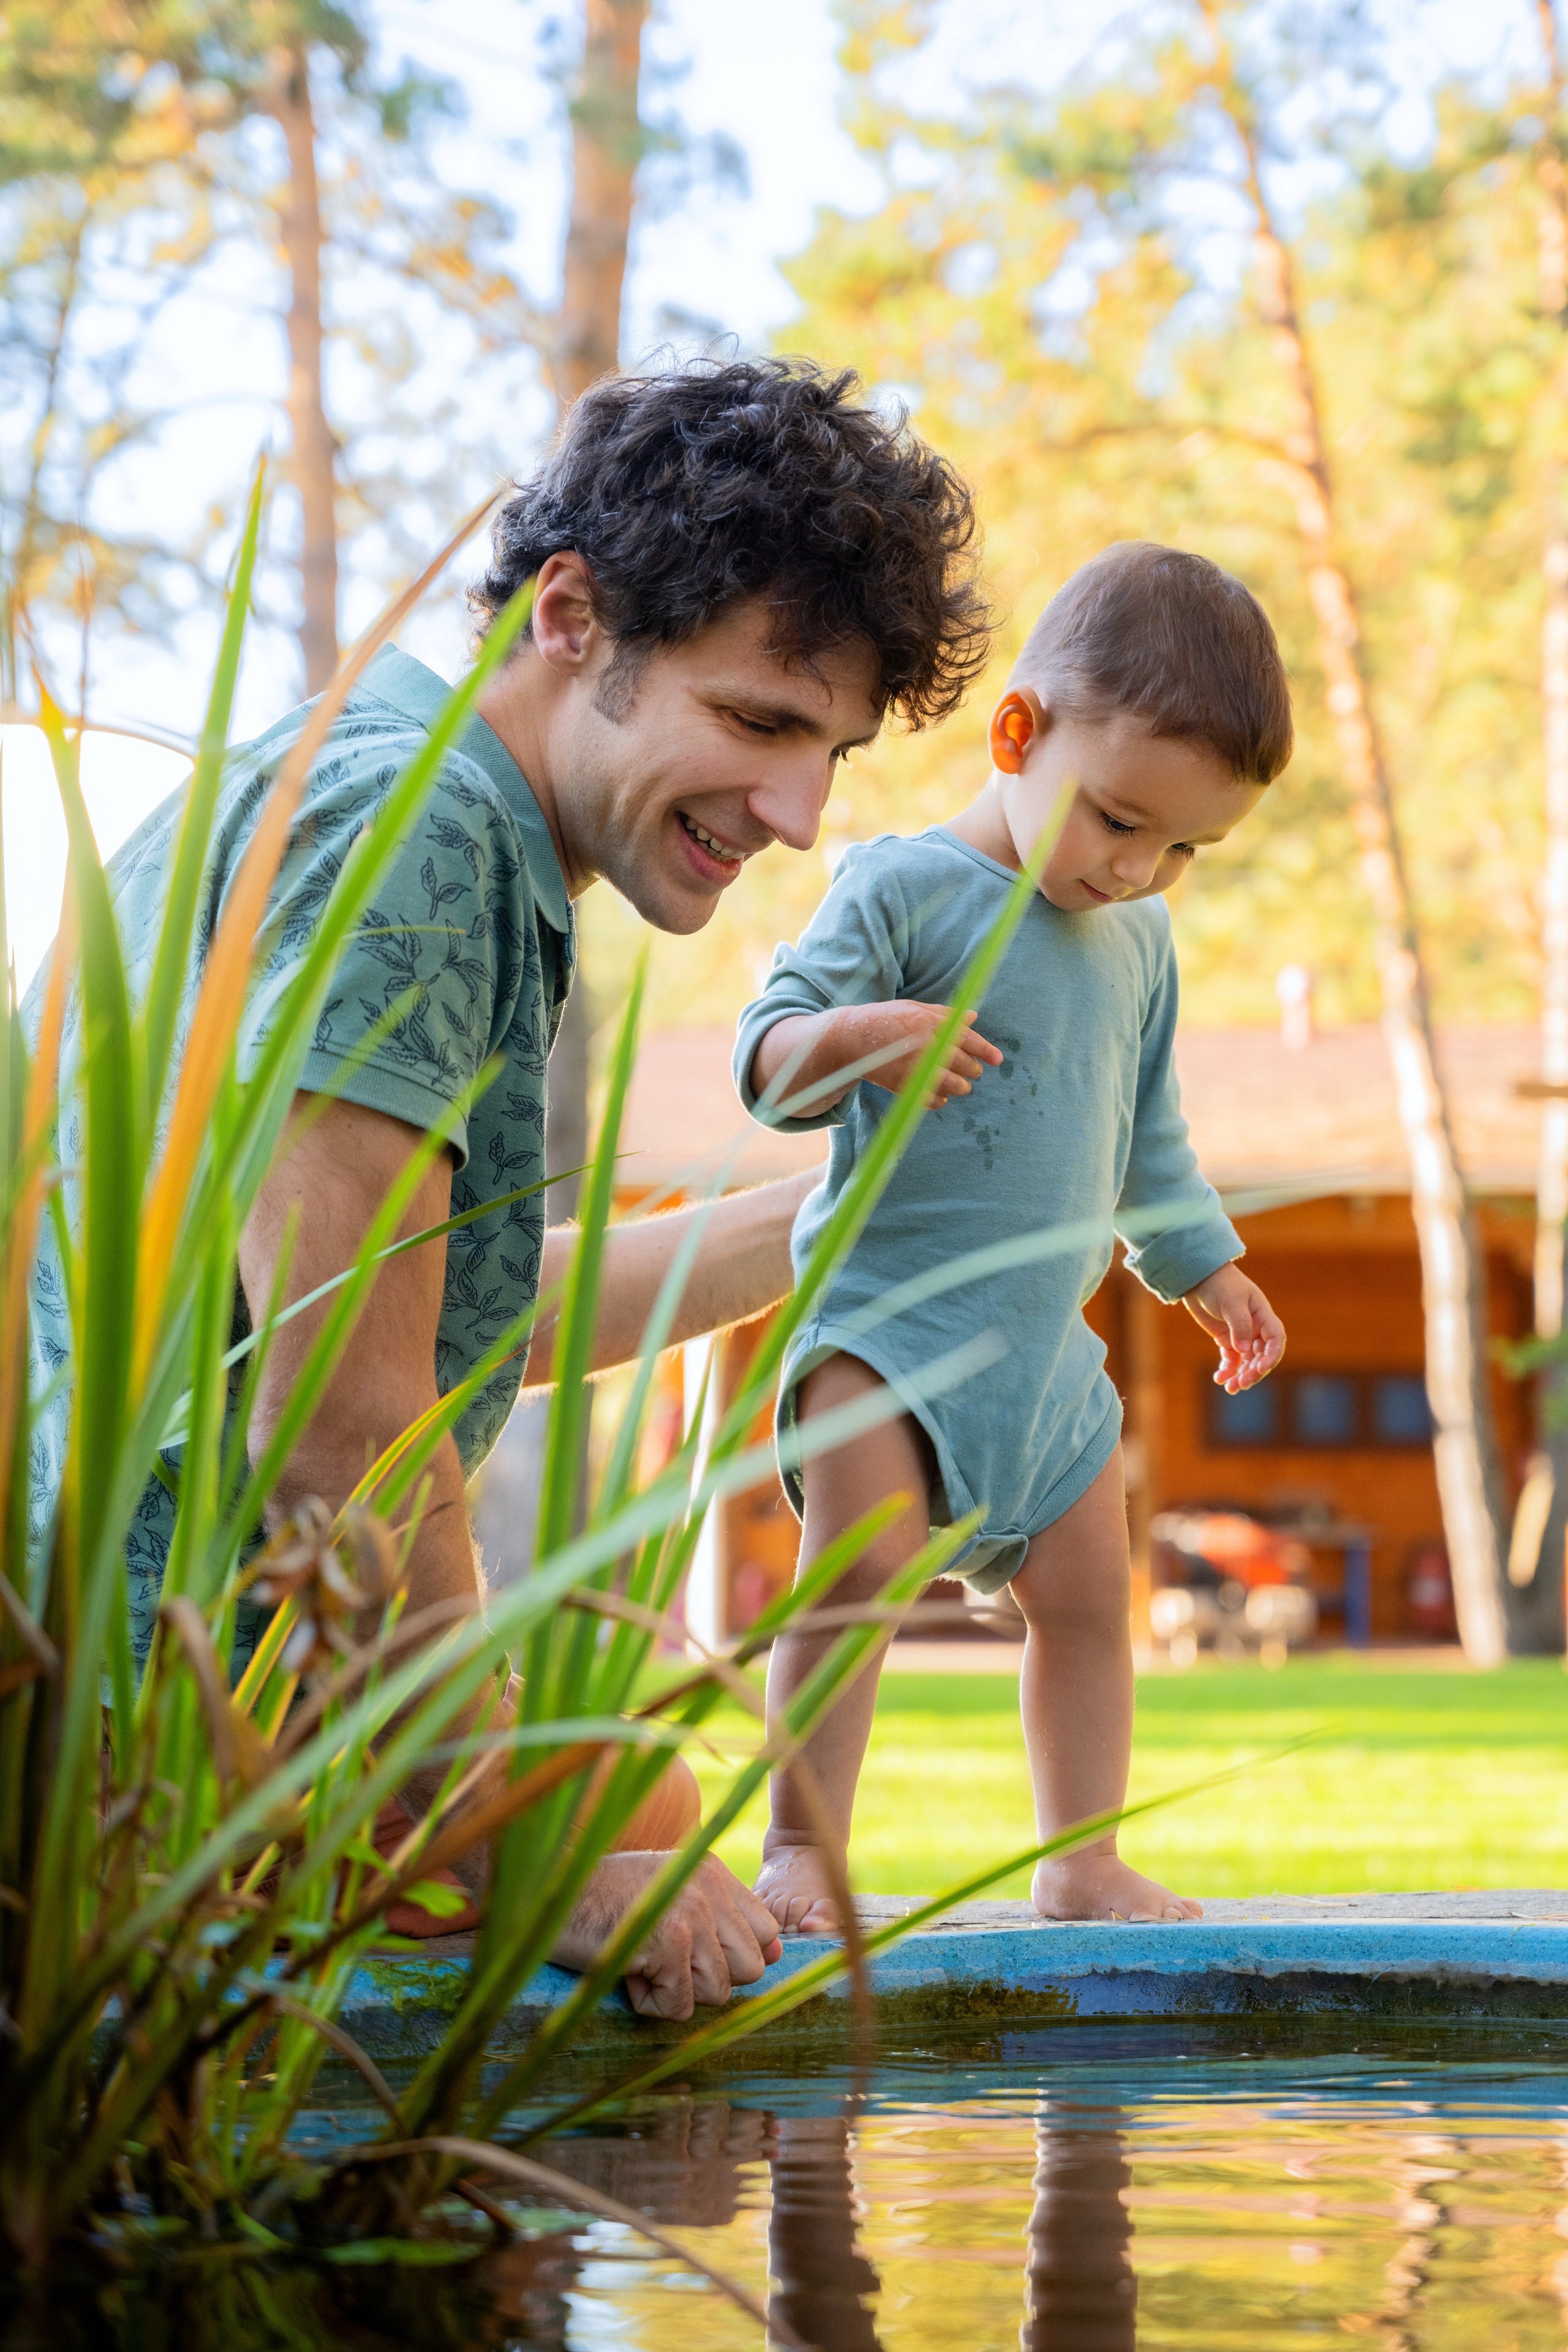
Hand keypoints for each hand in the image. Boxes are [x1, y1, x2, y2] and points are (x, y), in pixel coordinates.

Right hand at [550, 1850, 784, 2020]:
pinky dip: (650, 2004)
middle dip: (709, 1980)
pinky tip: (626, 1974)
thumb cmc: (602, 1899)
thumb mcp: (668, 1891)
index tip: (697, 1959)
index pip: (766, 1933)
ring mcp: (691, 1914)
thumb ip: (718, 1915)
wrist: (545, 1892)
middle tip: (665, 1962)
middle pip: (751, 1969)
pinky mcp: (669, 1943)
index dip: (736, 1958)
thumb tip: (776, 1956)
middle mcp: (709, 1888)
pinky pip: (680, 2007)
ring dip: (677, 1992)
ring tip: (642, 1964)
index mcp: (712, 1871)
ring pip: (718, 1993)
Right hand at [840, 1000, 1003, 1107]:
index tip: (998, 1059)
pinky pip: (933, 1101)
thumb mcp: (916, 1009)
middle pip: (965, 1065)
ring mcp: (915, 1068)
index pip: (968, 1040)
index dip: (986, 1050)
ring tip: (958, 1084)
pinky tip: (939, 1094)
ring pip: (953, 1086)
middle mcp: (926, 1047)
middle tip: (972, 1071)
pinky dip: (940, 1100)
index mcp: (931, 1024)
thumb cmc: (887, 1020)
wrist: (852, 1039)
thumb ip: (945, 1015)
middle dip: (973, 1070)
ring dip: (960, 1087)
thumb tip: (973, 1017)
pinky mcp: (904, 1086)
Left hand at [1182, 1262, 1285, 1392]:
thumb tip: (1244, 1350)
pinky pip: (1231, 1360)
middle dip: (1254, 1371)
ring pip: (1247, 1362)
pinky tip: (1220, 1379)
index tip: (1261, 1368)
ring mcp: (1241, 1335)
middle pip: (1261, 1356)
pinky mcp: (1227, 1340)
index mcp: (1263, 1316)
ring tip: (1231, 1388)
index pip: (1275, 1339)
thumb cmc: (1220, 1284)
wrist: (1198, 1277)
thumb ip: (1239, 1325)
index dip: (1272, 1355)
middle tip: (1242, 1383)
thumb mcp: (1231, 1301)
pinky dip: (1227, 1370)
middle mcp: (1256, 1328)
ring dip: (1241, 1375)